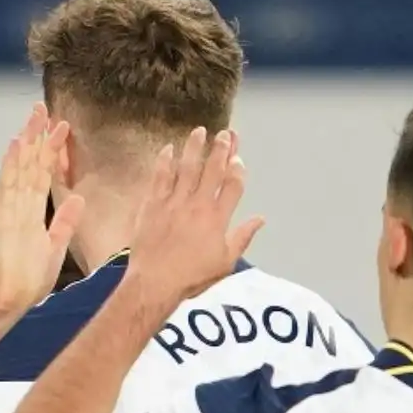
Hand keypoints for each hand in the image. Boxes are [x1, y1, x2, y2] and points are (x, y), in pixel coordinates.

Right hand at [0, 104, 85, 319]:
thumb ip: (65, 223)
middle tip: (43, 107)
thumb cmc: (26, 282)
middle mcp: (18, 206)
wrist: (4, 302)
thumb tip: (78, 199)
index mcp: (30, 213)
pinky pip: (8, 186)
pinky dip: (12, 164)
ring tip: (35, 115)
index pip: (43, 174)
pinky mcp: (3, 219)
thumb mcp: (54, 248)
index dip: (52, 150)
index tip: (61, 127)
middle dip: (37, 135)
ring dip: (28, 140)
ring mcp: (10, 210)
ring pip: (20, 167)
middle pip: (29, 163)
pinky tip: (16, 143)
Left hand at [124, 126, 264, 303]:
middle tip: (225, 134)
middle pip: (212, 170)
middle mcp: (197, 204)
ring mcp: (174, 201)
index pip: (232, 185)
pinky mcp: (153, 204)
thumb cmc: (192, 277)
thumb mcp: (226, 262)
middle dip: (221, 149)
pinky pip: (160, 176)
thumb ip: (243, 237)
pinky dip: (165, 161)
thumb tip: (260, 219)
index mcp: (217, 218)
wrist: (155, 282)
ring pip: (187, 167)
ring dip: (194, 147)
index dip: (237, 169)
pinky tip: (169, 149)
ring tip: (200, 131)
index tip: (238, 158)